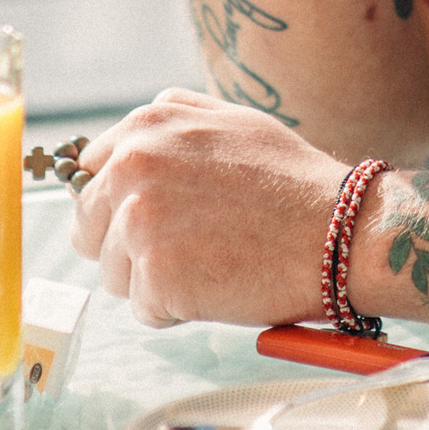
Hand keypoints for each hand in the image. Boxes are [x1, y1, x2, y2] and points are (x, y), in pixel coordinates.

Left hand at [67, 89, 342, 328]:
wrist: (337, 231)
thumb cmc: (291, 181)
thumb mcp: (229, 120)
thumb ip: (169, 124)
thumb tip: (117, 148)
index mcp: (145, 127)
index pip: (91, 175)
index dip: (121, 204)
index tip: (155, 219)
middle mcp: (132, 167)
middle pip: (91, 228)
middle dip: (127, 246)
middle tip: (185, 249)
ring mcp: (140, 221)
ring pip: (114, 273)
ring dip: (154, 280)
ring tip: (210, 262)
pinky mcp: (155, 274)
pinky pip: (144, 308)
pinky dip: (176, 309)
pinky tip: (218, 286)